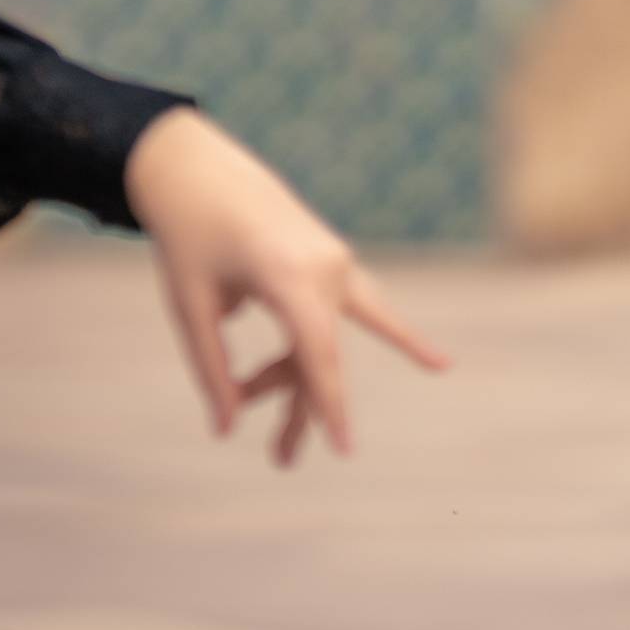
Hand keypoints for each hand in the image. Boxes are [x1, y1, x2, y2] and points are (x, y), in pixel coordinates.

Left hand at [123, 111, 447, 466]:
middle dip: (296, 410)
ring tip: (283, 446)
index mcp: (286, 275)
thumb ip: (213, 368)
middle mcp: (322, 268)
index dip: (329, 403)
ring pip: (328, 341)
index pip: (316, 353)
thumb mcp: (189, 306)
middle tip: (281, 462)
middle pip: (316, 356)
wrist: (195, 168)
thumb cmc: (186, 238)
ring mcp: (333, 261)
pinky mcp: (332, 260)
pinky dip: (398, 336)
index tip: (343, 447)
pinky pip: (367, 306)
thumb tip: (226, 429)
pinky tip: (442, 365)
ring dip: (301, 385)